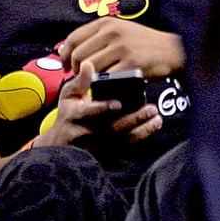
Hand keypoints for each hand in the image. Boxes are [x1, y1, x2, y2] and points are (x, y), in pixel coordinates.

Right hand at [35, 63, 161, 147]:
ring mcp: (97, 147)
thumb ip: (80, 81)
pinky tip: (151, 129)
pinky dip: (140, 139)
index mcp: (75, 116)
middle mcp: (86, 133)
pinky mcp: (106, 156)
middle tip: (152, 109)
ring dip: (142, 130)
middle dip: (134, 119)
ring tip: (157, 119)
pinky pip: (127, 150)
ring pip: (123, 141)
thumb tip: (89, 64)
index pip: (88, 112)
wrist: (62, 144)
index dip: (103, 108)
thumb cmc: (68, 115)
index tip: (119, 103)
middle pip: (112, 128)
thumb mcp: (68, 96)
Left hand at [59, 17, 183, 78]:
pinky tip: (105, 88)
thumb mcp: (119, 30)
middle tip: (78, 79)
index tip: (64, 66)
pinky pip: (108, 77)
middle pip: (79, 55)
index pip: (73, 38)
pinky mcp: (132, 63)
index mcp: (106, 23)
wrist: (174, 50)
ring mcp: (122, 47)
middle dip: (74, 70)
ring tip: (91, 84)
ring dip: (88, 79)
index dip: (64, 54)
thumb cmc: (143, 42)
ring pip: (92, 68)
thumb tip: (66, 48)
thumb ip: (96, 37)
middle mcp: (112, 32)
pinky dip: (103, 85)